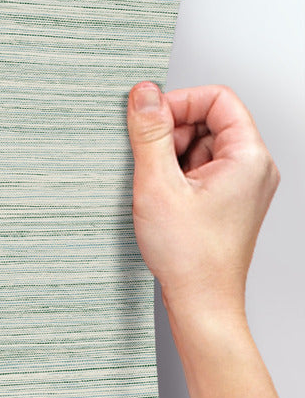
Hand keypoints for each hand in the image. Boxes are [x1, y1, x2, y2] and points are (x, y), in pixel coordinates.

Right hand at [127, 81, 279, 324]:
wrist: (202, 302)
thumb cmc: (190, 257)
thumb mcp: (158, 186)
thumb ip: (149, 134)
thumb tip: (143, 94)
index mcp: (248, 157)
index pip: (217, 99)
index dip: (179, 103)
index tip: (148, 121)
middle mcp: (254, 168)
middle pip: (210, 122)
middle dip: (172, 134)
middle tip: (148, 162)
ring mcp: (243, 187)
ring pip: (202, 148)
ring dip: (171, 159)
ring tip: (157, 190)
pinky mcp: (229, 203)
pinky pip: (201, 172)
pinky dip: (177, 178)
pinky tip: (162, 201)